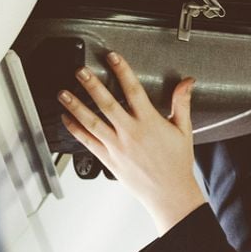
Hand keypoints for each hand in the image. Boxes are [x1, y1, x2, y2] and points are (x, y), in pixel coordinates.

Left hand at [57, 52, 206, 233]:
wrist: (170, 193)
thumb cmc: (176, 164)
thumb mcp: (183, 130)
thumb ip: (182, 103)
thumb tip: (187, 82)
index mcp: (149, 122)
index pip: (133, 90)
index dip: (122, 71)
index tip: (113, 57)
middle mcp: (131, 133)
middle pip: (107, 104)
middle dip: (92, 85)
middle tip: (80, 72)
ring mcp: (117, 147)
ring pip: (92, 122)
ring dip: (76, 106)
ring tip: (63, 93)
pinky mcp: (109, 159)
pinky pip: (88, 142)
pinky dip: (75, 129)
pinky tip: (66, 118)